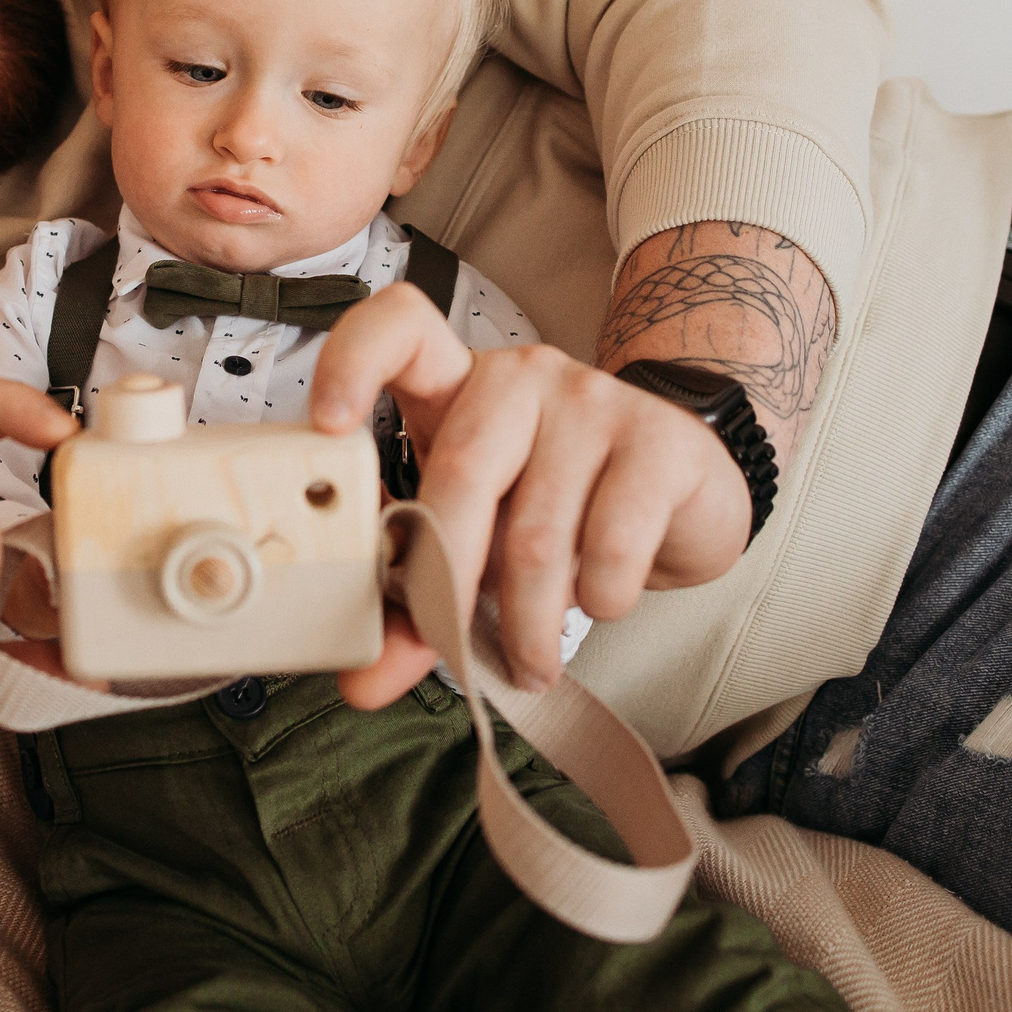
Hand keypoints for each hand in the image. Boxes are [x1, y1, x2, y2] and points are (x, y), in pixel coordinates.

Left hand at [309, 287, 750, 709]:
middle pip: (461, 472)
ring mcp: (592, 400)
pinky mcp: (659, 442)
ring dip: (527, 622)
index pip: (398, 329)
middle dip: (449, 582)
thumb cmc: (559, 509)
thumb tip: (362, 683)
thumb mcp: (478, 543)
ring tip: (530, 660)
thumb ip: (417, 603)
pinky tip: (600, 602)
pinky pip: (612, 544)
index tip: (327, 425)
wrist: (683, 492)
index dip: (353, 362)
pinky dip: (598, 599)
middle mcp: (518, 377)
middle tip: (454, 648)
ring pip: (535, 531)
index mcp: (454, 386)